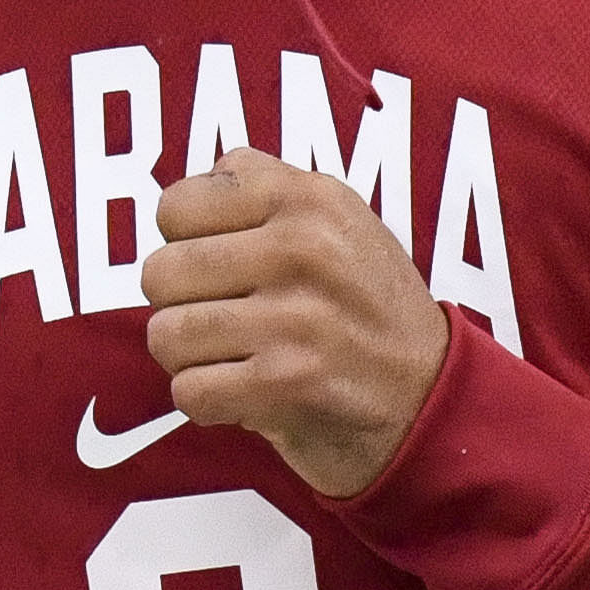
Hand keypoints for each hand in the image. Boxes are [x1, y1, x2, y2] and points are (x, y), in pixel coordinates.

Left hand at [141, 149, 449, 498]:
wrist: (430, 396)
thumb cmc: (365, 305)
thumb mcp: (337, 218)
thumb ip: (263, 187)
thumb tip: (189, 188)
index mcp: (308, 197)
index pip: (174, 208)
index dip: (183, 244)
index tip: (220, 267)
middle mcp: (304, 248)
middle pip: (159, 274)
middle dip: (180, 306)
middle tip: (225, 319)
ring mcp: (297, 318)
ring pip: (166, 335)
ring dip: (191, 359)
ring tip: (235, 356)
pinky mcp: (288, 384)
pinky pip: (188, 391)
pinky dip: (209, 402)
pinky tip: (246, 394)